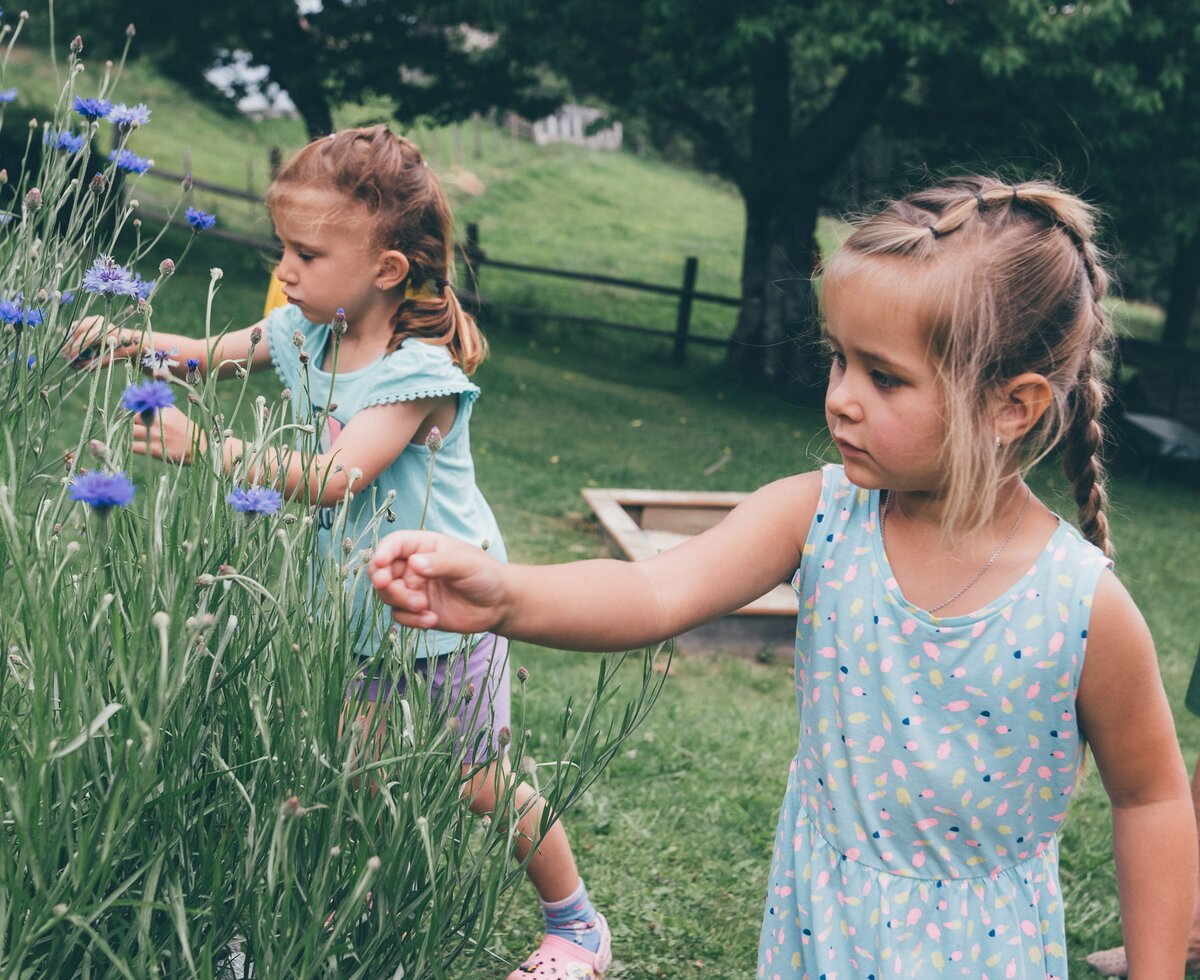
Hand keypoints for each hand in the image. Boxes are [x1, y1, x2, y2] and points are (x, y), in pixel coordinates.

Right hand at [65, 316, 143, 367]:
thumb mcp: (110, 360)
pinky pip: (78, 325)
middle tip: (65, 355)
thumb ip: (95, 363)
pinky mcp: (92, 319)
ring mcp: (96, 319)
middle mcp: (101, 323)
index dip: (75, 349)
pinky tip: (72, 342)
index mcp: (107, 332)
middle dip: (70, 344)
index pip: (86, 339)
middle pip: (78, 332)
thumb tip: (77, 366)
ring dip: (70, 339)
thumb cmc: (121, 351)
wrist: (129, 340)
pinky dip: (73, 334)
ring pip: (76, 327)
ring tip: (67, 350)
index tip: (68, 358)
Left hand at [131, 405, 205, 463]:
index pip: (141, 406)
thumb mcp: (175, 413)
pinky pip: (133, 446)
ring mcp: (156, 436)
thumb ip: (159, 408)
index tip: (131, 412)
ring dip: (129, 433)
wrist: (198, 448)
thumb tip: (143, 403)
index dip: (134, 410)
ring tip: (132, 435)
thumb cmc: (185, 430)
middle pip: (134, 418)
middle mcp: (159, 421)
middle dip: (131, 421)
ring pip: (132, 431)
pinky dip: (130, 445)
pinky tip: (132, 444)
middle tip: (133, 425)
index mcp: (163, 411)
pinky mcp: (154, 449)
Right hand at [370, 531, 506, 633]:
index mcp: (424, 547)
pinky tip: (432, 619)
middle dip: (382, 580)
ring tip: (423, 606)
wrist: (498, 605)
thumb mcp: (467, 564)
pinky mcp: (417, 611)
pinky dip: (410, 620)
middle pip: (382, 570)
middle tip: (386, 586)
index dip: (383, 551)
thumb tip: (413, 563)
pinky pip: (400, 615)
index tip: (381, 563)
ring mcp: (414, 589)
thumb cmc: (485, 575)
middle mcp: (414, 566)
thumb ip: (441, 562)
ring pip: (387, 594)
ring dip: (400, 601)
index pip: (395, 543)